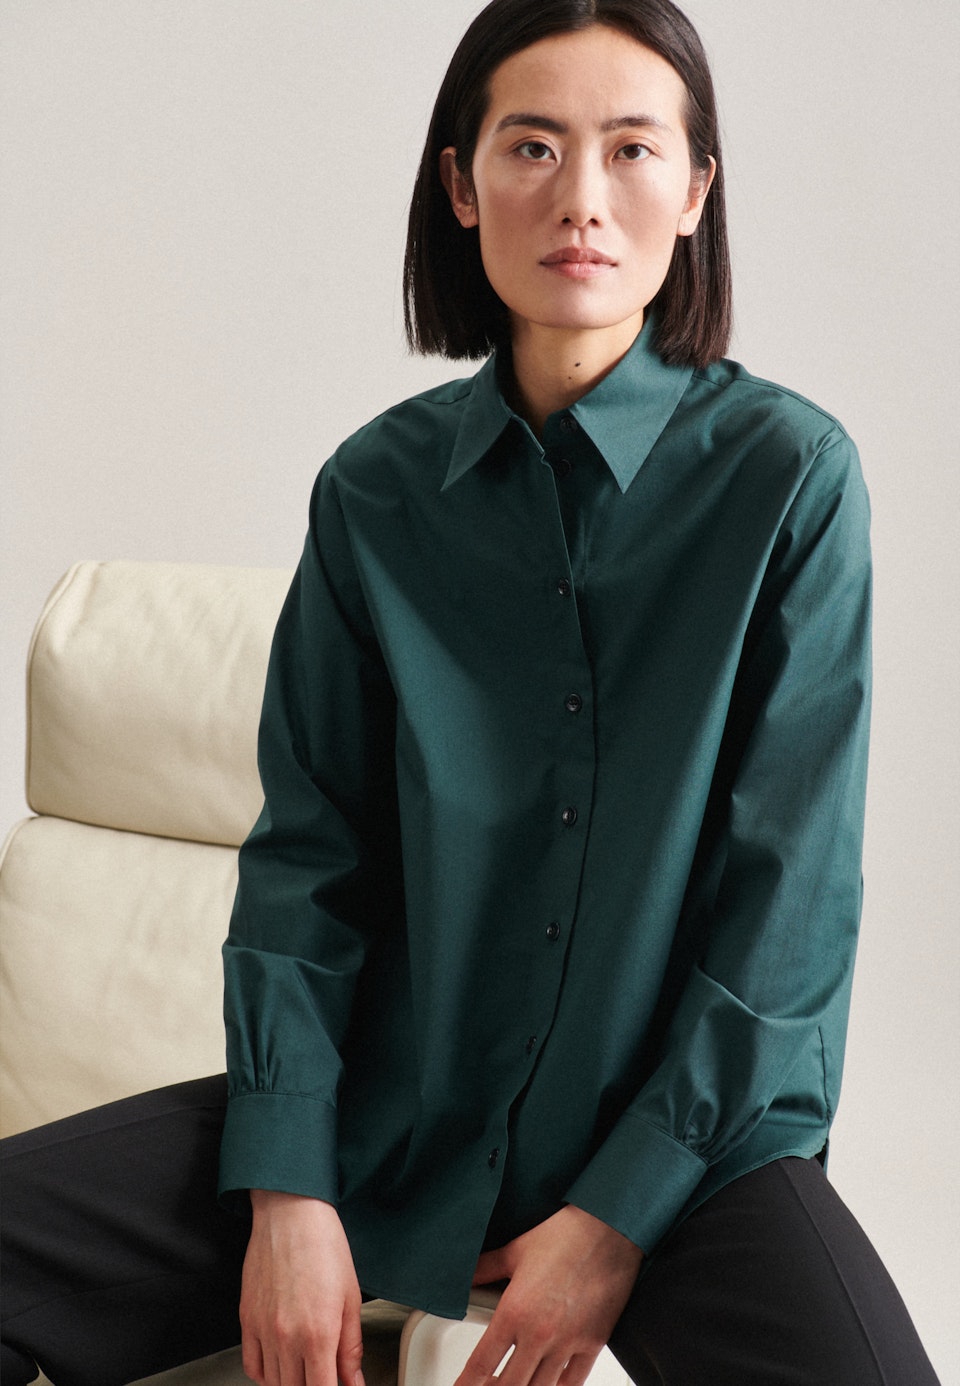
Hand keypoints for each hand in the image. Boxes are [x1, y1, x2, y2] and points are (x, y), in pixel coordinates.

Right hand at [239, 1190, 364, 1385]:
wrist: (291, 1214)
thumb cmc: (324, 1246)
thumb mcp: (350, 1298)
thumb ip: (351, 1349)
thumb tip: (354, 1381)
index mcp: (319, 1334)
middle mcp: (287, 1337)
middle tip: (324, 1373)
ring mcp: (263, 1330)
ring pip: (273, 1383)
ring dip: (291, 1382)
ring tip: (306, 1367)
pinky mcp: (247, 1319)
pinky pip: (252, 1365)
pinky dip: (266, 1374)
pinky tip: (281, 1363)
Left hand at [454, 1205, 643, 1385]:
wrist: (608, 1229)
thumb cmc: (565, 1235)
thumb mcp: (516, 1250)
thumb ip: (486, 1268)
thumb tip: (467, 1277)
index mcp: (515, 1310)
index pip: (482, 1363)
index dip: (467, 1382)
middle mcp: (539, 1333)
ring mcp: (568, 1342)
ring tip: (514, 1385)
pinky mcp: (593, 1343)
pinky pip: (572, 1382)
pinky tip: (549, 1384)